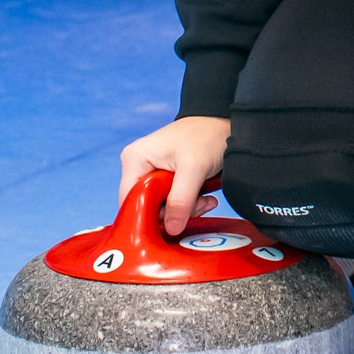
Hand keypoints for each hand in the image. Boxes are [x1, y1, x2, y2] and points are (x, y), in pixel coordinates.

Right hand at [119, 116, 230, 235]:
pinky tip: (204, 197)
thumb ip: (180, 201)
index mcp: (135, 160)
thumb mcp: (193, 169)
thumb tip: (170, 229)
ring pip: (162, 208)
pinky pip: (172, 202)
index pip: (129, 202)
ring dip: (186, 209)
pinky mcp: (166, 179)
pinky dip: (189, 204)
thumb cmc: (206, 135)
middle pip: (147, 207)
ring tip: (204, 199)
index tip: (172, 221)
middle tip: (197, 204)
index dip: (148, 217)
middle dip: (174, 213)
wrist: (224, 123)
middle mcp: (138, 167)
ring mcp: (152, 173)